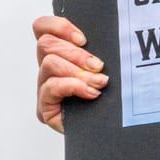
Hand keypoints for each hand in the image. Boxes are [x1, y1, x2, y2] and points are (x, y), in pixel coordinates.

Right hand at [34, 15, 105, 131]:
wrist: (117, 132)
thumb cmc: (116, 97)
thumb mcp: (111, 66)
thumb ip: (104, 49)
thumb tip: (114, 32)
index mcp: (59, 53)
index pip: (43, 28)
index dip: (60, 27)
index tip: (84, 39)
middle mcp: (48, 69)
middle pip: (46, 43)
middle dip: (76, 53)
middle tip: (98, 66)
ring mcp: (45, 88)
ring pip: (49, 63)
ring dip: (78, 72)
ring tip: (99, 83)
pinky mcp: (46, 108)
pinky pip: (51, 88)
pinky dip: (72, 87)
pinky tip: (91, 94)